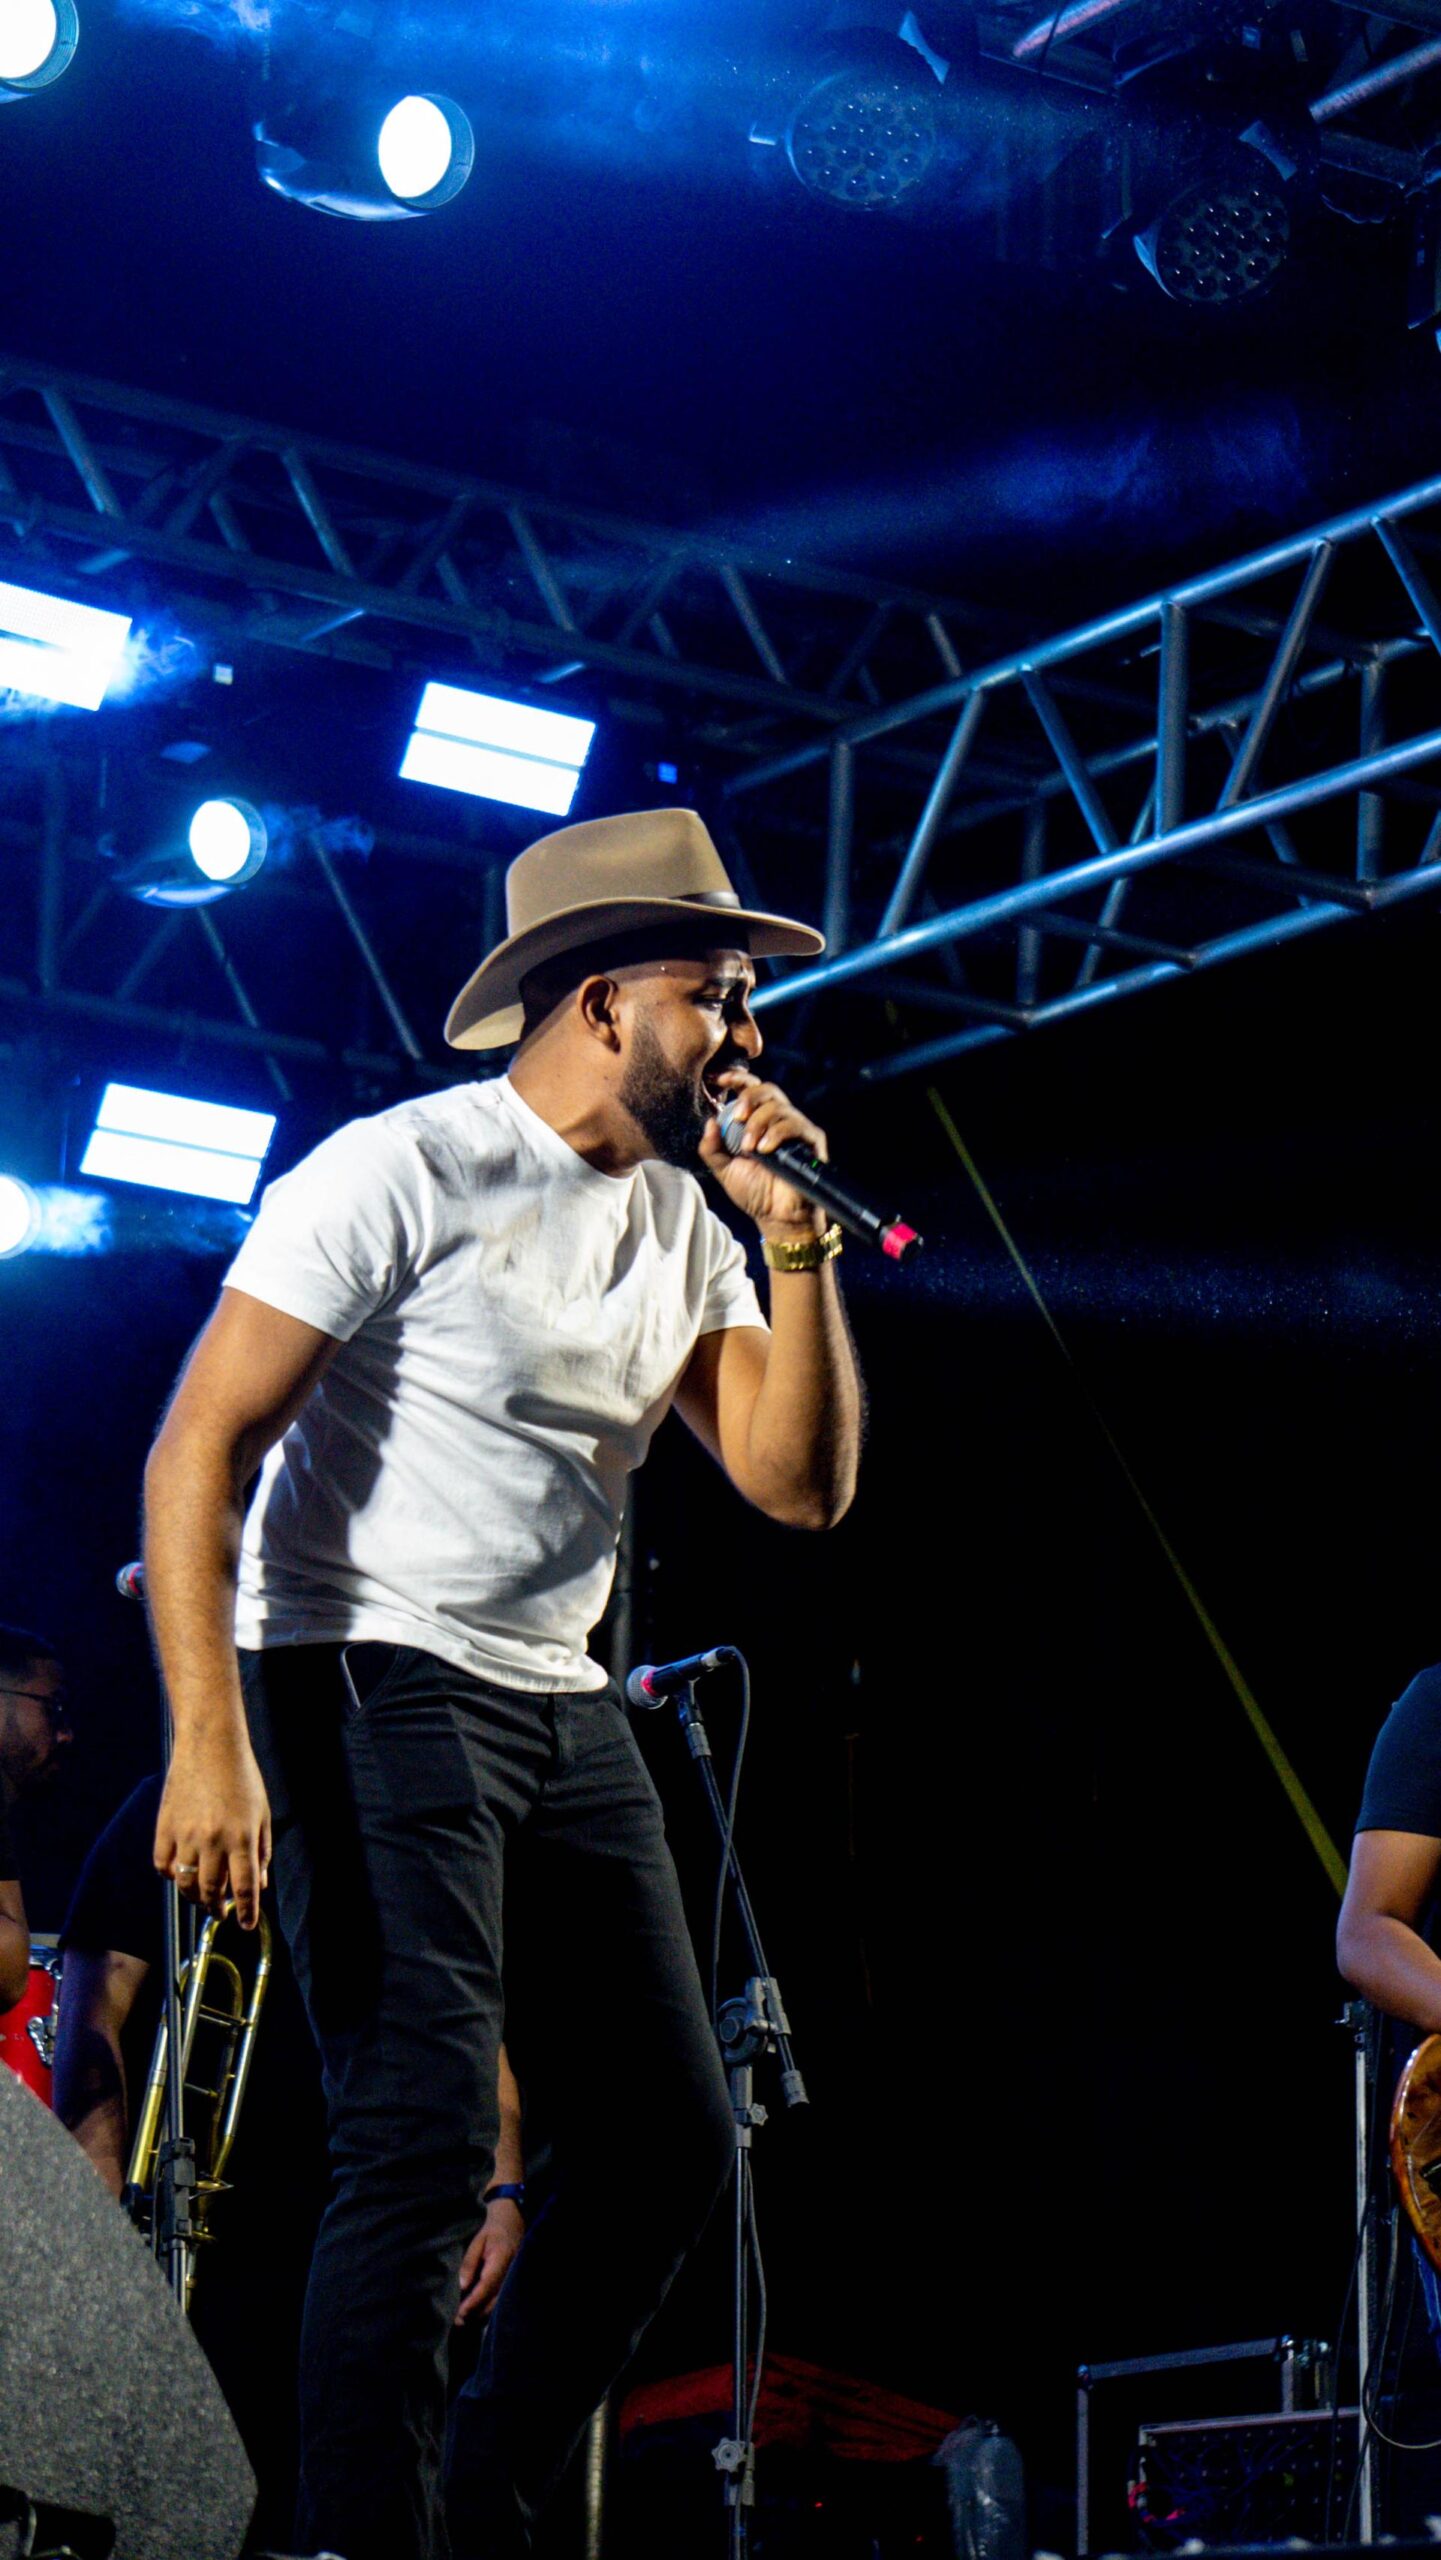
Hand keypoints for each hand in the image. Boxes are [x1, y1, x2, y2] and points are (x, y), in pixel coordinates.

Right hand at [153, 1730, 271, 1929]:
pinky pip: (162, 1865)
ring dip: (193, 1896)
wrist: (210, 1746)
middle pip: (211, 1891)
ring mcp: (186, 1835)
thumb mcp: (262, 1814)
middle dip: (216, 1908)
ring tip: (201, 1897)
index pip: (244, 1888)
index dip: (246, 1912)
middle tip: (219, 1911)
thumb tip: (260, 1884)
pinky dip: (171, 1875)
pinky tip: (180, 1873)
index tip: (247, 1926)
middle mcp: (213, 1841)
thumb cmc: (242, 1778)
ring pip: (185, 1883)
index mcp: (242, 1838)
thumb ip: (262, 1851)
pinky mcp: (164, 1827)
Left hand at [454, 2198, 524, 2325]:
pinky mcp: (510, 2284)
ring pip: (496, 2304)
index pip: (487, 2286)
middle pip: (492, 2301)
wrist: (512, 2224)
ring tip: (462, 2319)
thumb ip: (469, 2262)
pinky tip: (473, 2312)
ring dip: (480, 2314)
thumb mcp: (477, 2241)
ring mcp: (512, 2280)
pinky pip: (499, 2300)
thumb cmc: (492, 2231)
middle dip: (475, 2313)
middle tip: (456, 2321)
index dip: (474, 2302)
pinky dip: (486, 2308)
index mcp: (501, 2259)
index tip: (460, 2313)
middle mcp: (509, 2273)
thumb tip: (462, 2286)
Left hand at [699, 1071, 827, 1239]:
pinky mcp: (811, 1140)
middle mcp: (778, 1120)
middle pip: (767, 1089)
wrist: (777, 1218)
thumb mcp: (724, 1170)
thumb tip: (709, 1121)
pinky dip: (776, 1134)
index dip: (737, 1079)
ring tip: (750, 1148)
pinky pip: (794, 1124)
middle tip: (737, 1118)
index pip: (751, 1089)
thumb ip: (712, 1148)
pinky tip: (764, 1150)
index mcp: (757, 1122)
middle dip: (748, 1098)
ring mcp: (796, 1129)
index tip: (720, 1080)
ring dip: (758, 1124)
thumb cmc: (754, 1194)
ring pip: (778, 1107)